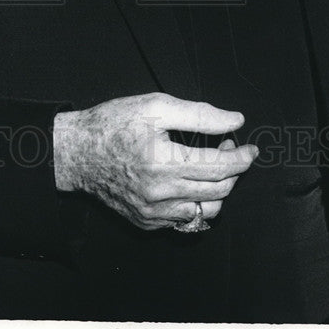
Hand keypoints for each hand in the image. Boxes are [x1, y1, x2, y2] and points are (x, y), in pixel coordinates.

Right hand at [53, 92, 256, 229]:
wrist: (77, 152)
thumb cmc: (114, 123)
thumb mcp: (155, 105)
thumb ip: (199, 114)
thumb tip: (234, 121)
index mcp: (164, 162)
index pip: (220, 166)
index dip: (242, 156)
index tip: (251, 148)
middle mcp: (160, 193)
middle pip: (218, 190)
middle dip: (234, 170)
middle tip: (228, 148)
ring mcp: (153, 212)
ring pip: (206, 211)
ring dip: (219, 190)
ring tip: (212, 168)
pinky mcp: (146, 222)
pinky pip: (184, 220)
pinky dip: (196, 203)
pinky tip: (189, 183)